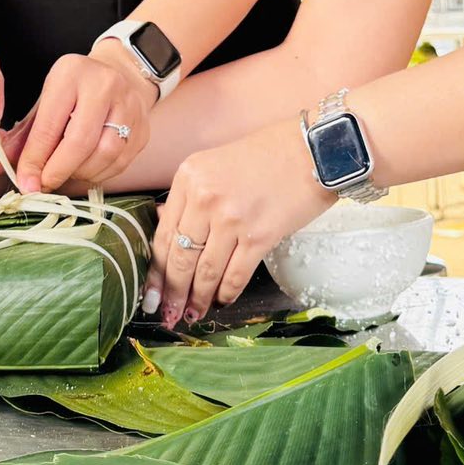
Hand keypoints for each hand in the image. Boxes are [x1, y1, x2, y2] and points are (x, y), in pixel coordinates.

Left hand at [14, 45, 154, 194]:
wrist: (120, 74)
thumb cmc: (76, 91)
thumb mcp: (47, 100)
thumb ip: (28, 134)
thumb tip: (11, 168)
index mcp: (72, 73)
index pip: (50, 125)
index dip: (35, 159)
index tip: (26, 182)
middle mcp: (105, 85)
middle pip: (81, 141)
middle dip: (59, 170)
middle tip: (44, 184)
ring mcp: (129, 106)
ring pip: (105, 155)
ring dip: (81, 174)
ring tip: (66, 173)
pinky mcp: (144, 127)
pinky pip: (120, 163)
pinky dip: (99, 174)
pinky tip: (86, 170)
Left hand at [146, 118, 331, 326]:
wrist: (312, 150)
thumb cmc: (267, 155)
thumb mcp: (215, 164)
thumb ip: (190, 196)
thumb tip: (165, 226)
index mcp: (189, 177)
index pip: (163, 234)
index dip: (156, 270)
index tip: (151, 293)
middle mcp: (205, 197)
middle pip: (180, 257)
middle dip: (173, 291)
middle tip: (168, 313)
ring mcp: (232, 218)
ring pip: (206, 271)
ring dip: (198, 297)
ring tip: (193, 313)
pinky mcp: (260, 235)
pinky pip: (235, 274)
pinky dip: (226, 292)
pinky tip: (222, 300)